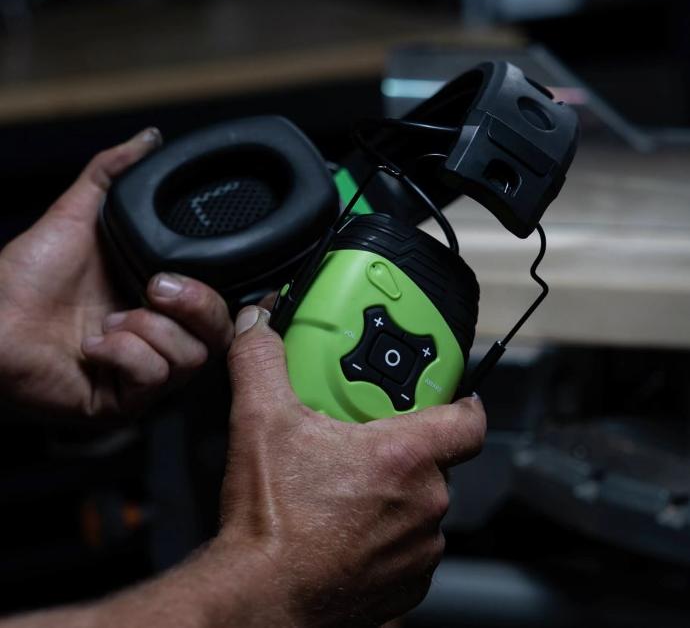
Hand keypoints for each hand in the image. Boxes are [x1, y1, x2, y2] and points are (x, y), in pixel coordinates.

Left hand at [0, 129, 233, 420]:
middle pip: (218, 335)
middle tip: (153, 287)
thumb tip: (147, 138)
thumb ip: (114, 174)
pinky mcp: (123, 401)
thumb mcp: (79, 214)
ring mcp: (143, 373)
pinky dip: (125, 354)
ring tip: (109, 318)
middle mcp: (157, 338)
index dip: (227, 294)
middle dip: (195, 305)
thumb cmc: (26, 274)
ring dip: (150, 331)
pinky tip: (94, 344)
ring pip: (191, 358)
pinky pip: (154, 379)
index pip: (219, 306)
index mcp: (158, 302)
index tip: (227, 273)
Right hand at [210, 305, 485, 626]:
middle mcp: (423, 504)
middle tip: (365, 442)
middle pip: (436, 462)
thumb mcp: (261, 422)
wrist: (260, 598)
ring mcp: (418, 550)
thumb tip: (258, 329)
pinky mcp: (405, 586)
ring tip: (350, 490)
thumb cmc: (272, 521)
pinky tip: (348, 530)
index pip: (468, 421)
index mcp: (403, 458)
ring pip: (422, 506)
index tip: (452, 395)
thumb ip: (261, 363)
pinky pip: (410, 548)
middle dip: (405, 449)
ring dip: (396, 494)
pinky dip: (388, 536)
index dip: (464, 402)